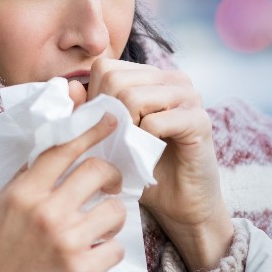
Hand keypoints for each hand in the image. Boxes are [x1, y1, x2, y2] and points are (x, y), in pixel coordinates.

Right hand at [0, 113, 125, 271]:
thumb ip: (24, 181)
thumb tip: (51, 150)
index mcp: (22, 195)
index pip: (63, 149)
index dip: (90, 129)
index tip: (109, 120)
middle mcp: (46, 213)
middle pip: (97, 171)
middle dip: (111, 176)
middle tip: (109, 185)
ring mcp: (67, 243)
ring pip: (115, 210)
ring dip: (111, 218)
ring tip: (98, 229)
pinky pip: (115, 248)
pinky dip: (108, 251)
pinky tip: (92, 257)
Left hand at [87, 58, 233, 271]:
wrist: (180, 204)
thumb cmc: (141, 167)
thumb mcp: (107, 136)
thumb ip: (88, 111)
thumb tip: (71, 87)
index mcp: (150, 75)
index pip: (105, 67)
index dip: (96, 99)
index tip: (105, 128)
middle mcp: (172, 78)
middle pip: (116, 81)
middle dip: (108, 116)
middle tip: (119, 142)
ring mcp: (189, 96)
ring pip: (132, 98)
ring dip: (124, 131)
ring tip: (133, 148)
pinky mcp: (199, 120)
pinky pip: (154, 122)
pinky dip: (143, 143)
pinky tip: (150, 154)